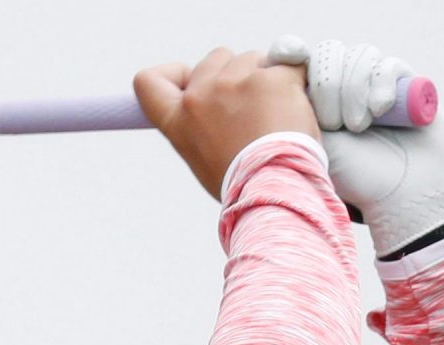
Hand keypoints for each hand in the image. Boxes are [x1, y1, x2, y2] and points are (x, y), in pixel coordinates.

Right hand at [134, 47, 321, 199]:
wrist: (273, 188)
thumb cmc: (240, 181)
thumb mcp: (200, 157)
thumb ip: (197, 124)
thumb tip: (214, 104)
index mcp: (177, 119)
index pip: (148, 81)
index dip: (172, 73)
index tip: (190, 79)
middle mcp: (202, 95)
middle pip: (216, 58)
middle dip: (235, 72)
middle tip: (250, 107)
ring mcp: (237, 82)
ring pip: (254, 58)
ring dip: (265, 77)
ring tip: (275, 114)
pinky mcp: (273, 78)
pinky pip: (289, 64)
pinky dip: (295, 80)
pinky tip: (295, 106)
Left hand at [267, 35, 443, 255]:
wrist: (404, 198)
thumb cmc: (352, 182)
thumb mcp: (310, 147)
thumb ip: (291, 112)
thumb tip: (275, 77)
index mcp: (313, 104)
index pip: (300, 63)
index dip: (292, 56)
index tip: (285, 58)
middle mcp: (343, 93)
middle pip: (327, 56)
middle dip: (328, 84)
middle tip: (333, 123)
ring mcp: (374, 88)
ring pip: (356, 57)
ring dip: (353, 88)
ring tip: (357, 126)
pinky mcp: (405, 86)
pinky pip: (387, 64)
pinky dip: (380, 83)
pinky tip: (378, 110)